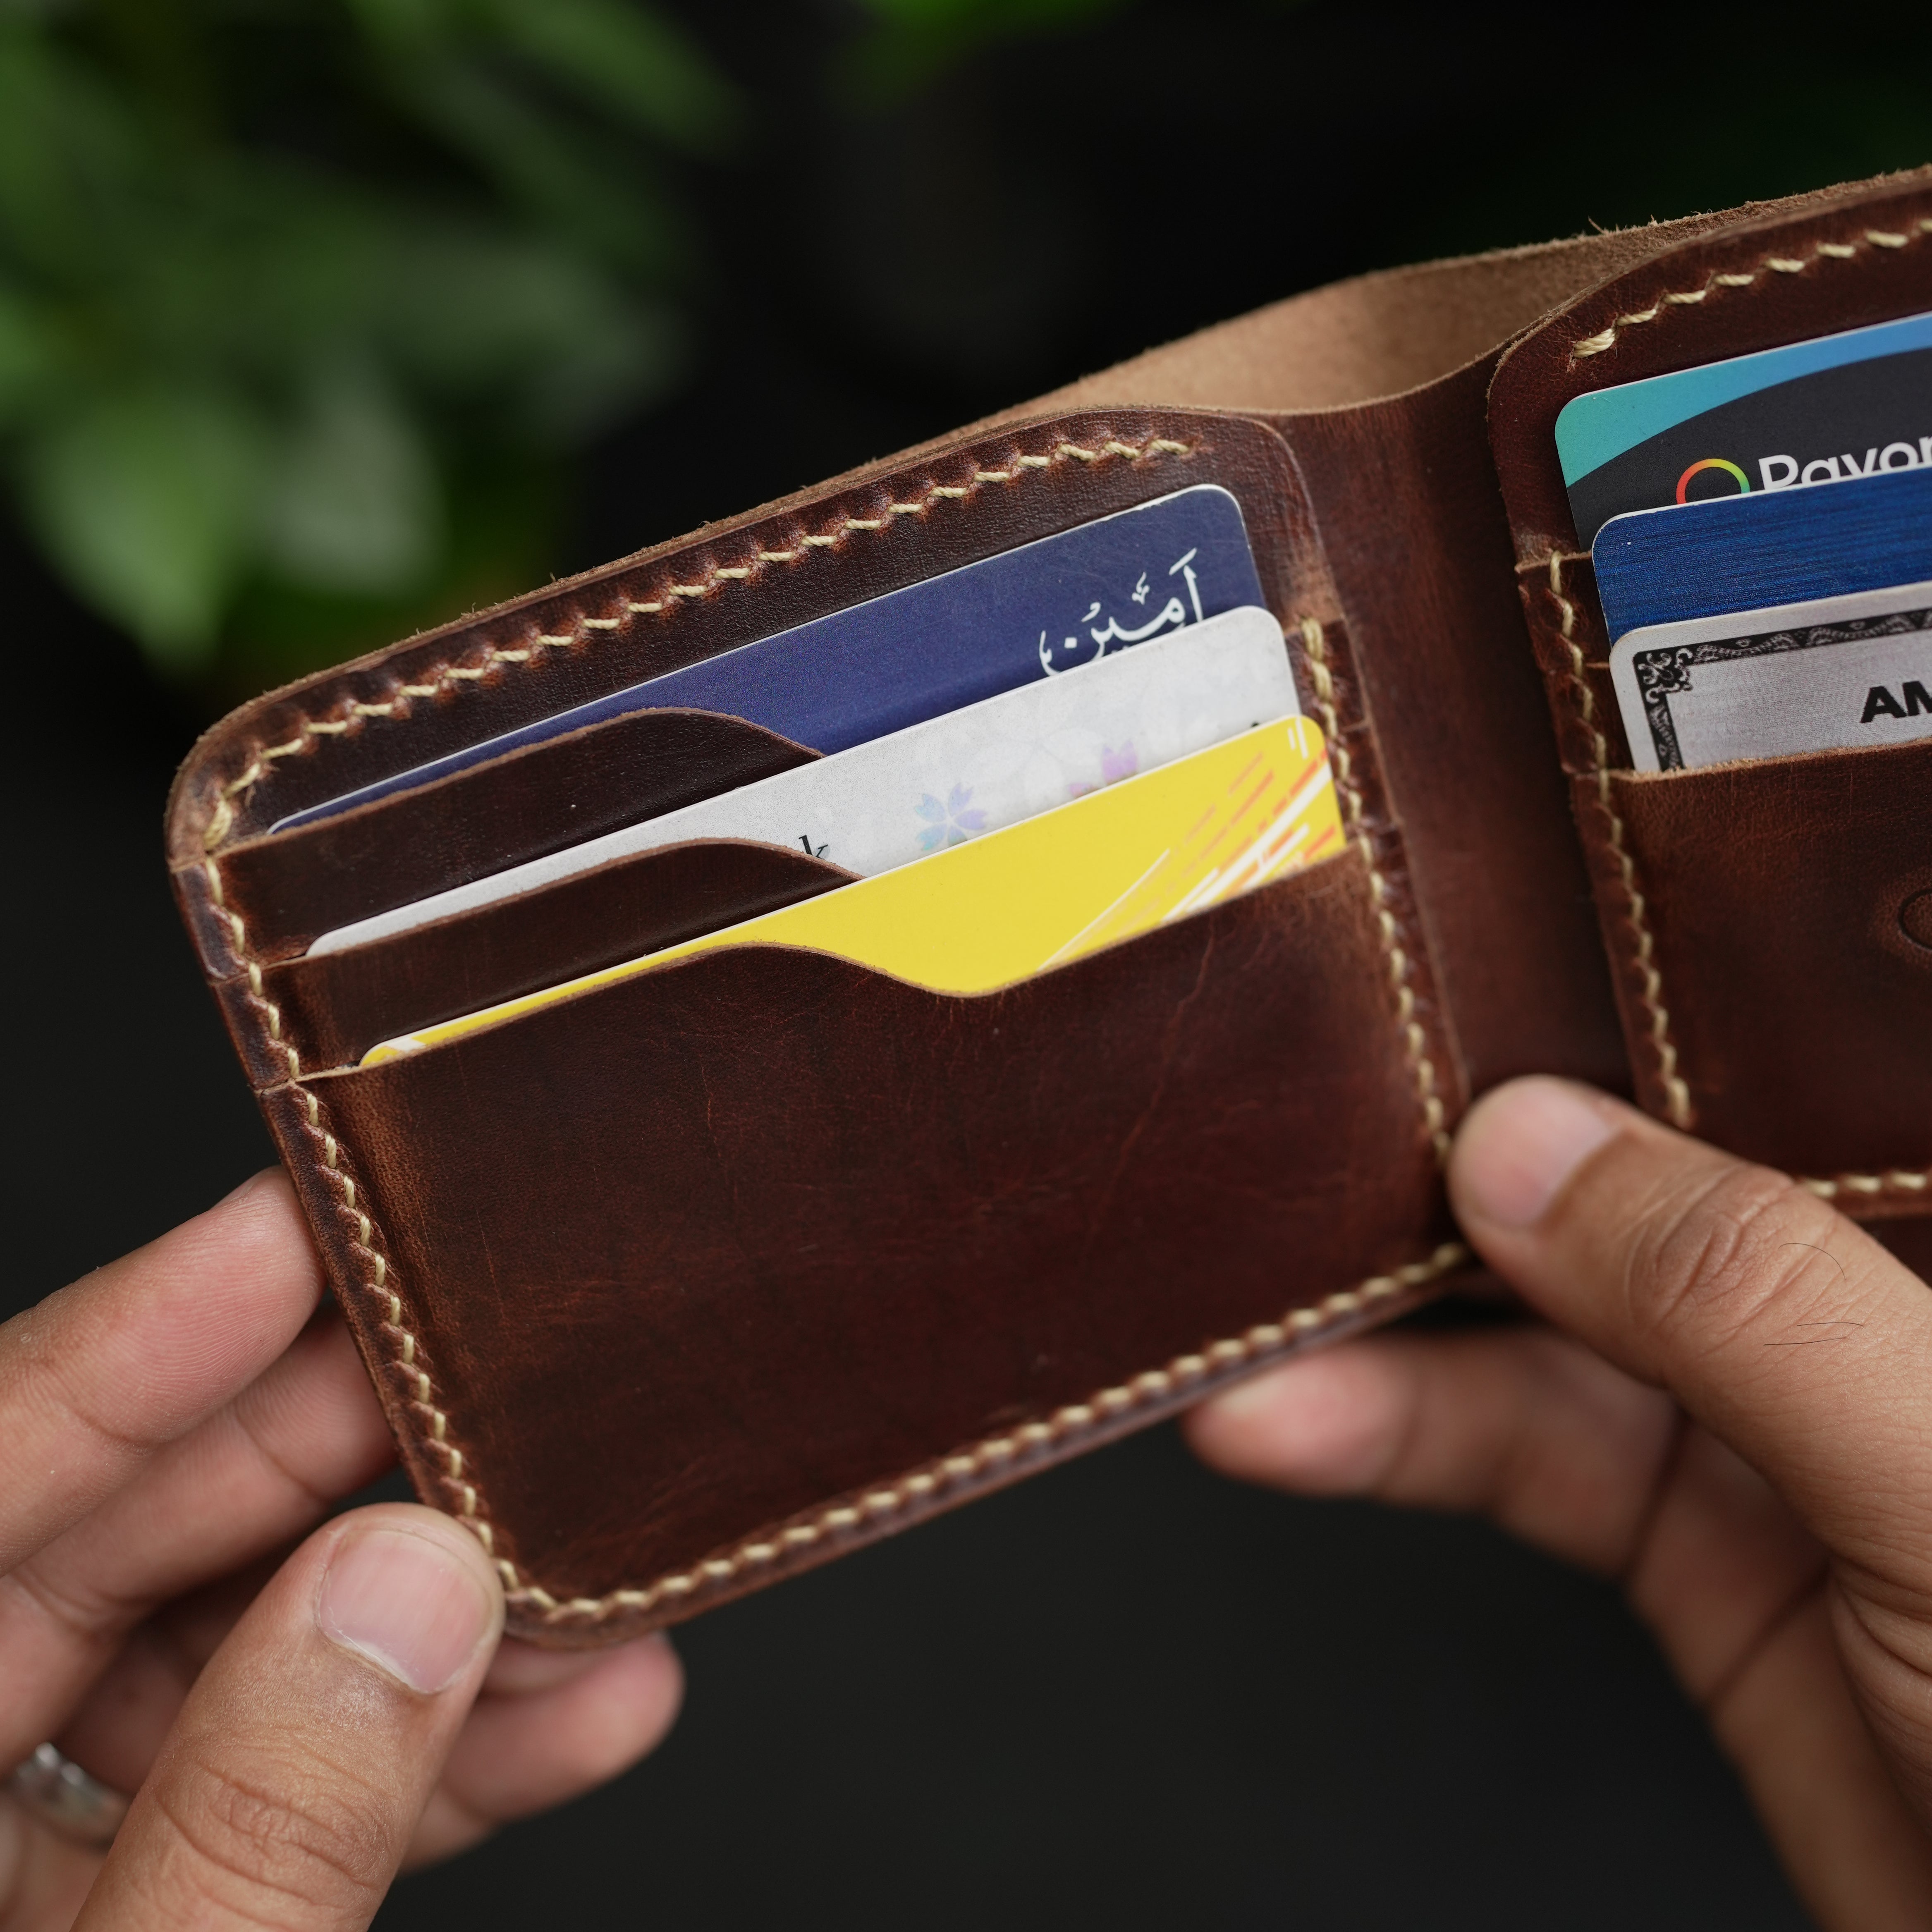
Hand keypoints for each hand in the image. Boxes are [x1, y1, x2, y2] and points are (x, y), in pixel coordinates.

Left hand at [0, 1171, 680, 1928]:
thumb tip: (412, 1588)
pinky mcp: (138, 1907)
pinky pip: (274, 1797)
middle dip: (332, 1476)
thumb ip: (256, 1825)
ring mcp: (31, 1850)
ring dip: (426, 1632)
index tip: (283, 1234)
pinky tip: (575, 1715)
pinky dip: (425, 1766)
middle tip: (488, 1385)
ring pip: (228, 1670)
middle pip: (120, 1553)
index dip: (127, 1352)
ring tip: (588, 1586)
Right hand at [1188, 1077, 1931, 1931]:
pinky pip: (1533, 1459)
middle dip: (1479, 1174)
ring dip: (1393, 1341)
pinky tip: (1297, 1423)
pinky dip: (1402, 1439)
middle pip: (1654, 1187)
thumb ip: (1757, 1304)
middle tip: (1315, 1154)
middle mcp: (1890, 1319)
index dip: (1645, 1002)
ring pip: (1560, 1331)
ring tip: (1260, 1338)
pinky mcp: (1715, 1558)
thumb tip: (1532, 1146)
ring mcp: (1800, 1438)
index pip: (1807, 1069)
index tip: (1473, 973)